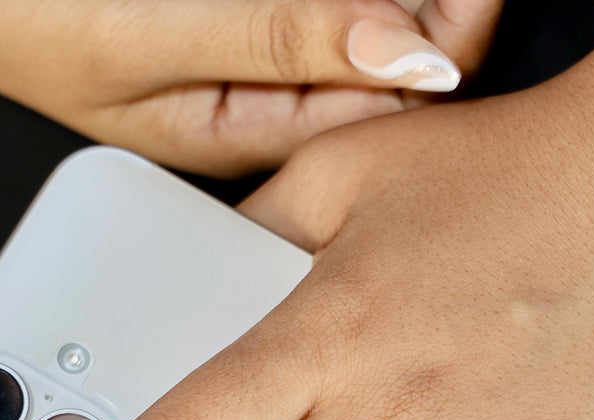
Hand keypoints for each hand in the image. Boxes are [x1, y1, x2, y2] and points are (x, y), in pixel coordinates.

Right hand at [0, 0, 502, 175]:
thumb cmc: (31, 24)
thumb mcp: (154, 37)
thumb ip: (280, 39)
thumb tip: (409, 55)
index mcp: (260, 132)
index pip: (390, 100)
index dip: (450, 42)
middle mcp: (272, 98)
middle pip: (392, 62)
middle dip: (438, 12)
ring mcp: (262, 53)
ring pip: (361, 26)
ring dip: (398, 2)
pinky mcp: (248, 18)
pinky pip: (315, 12)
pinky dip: (350, 2)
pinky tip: (371, 3)